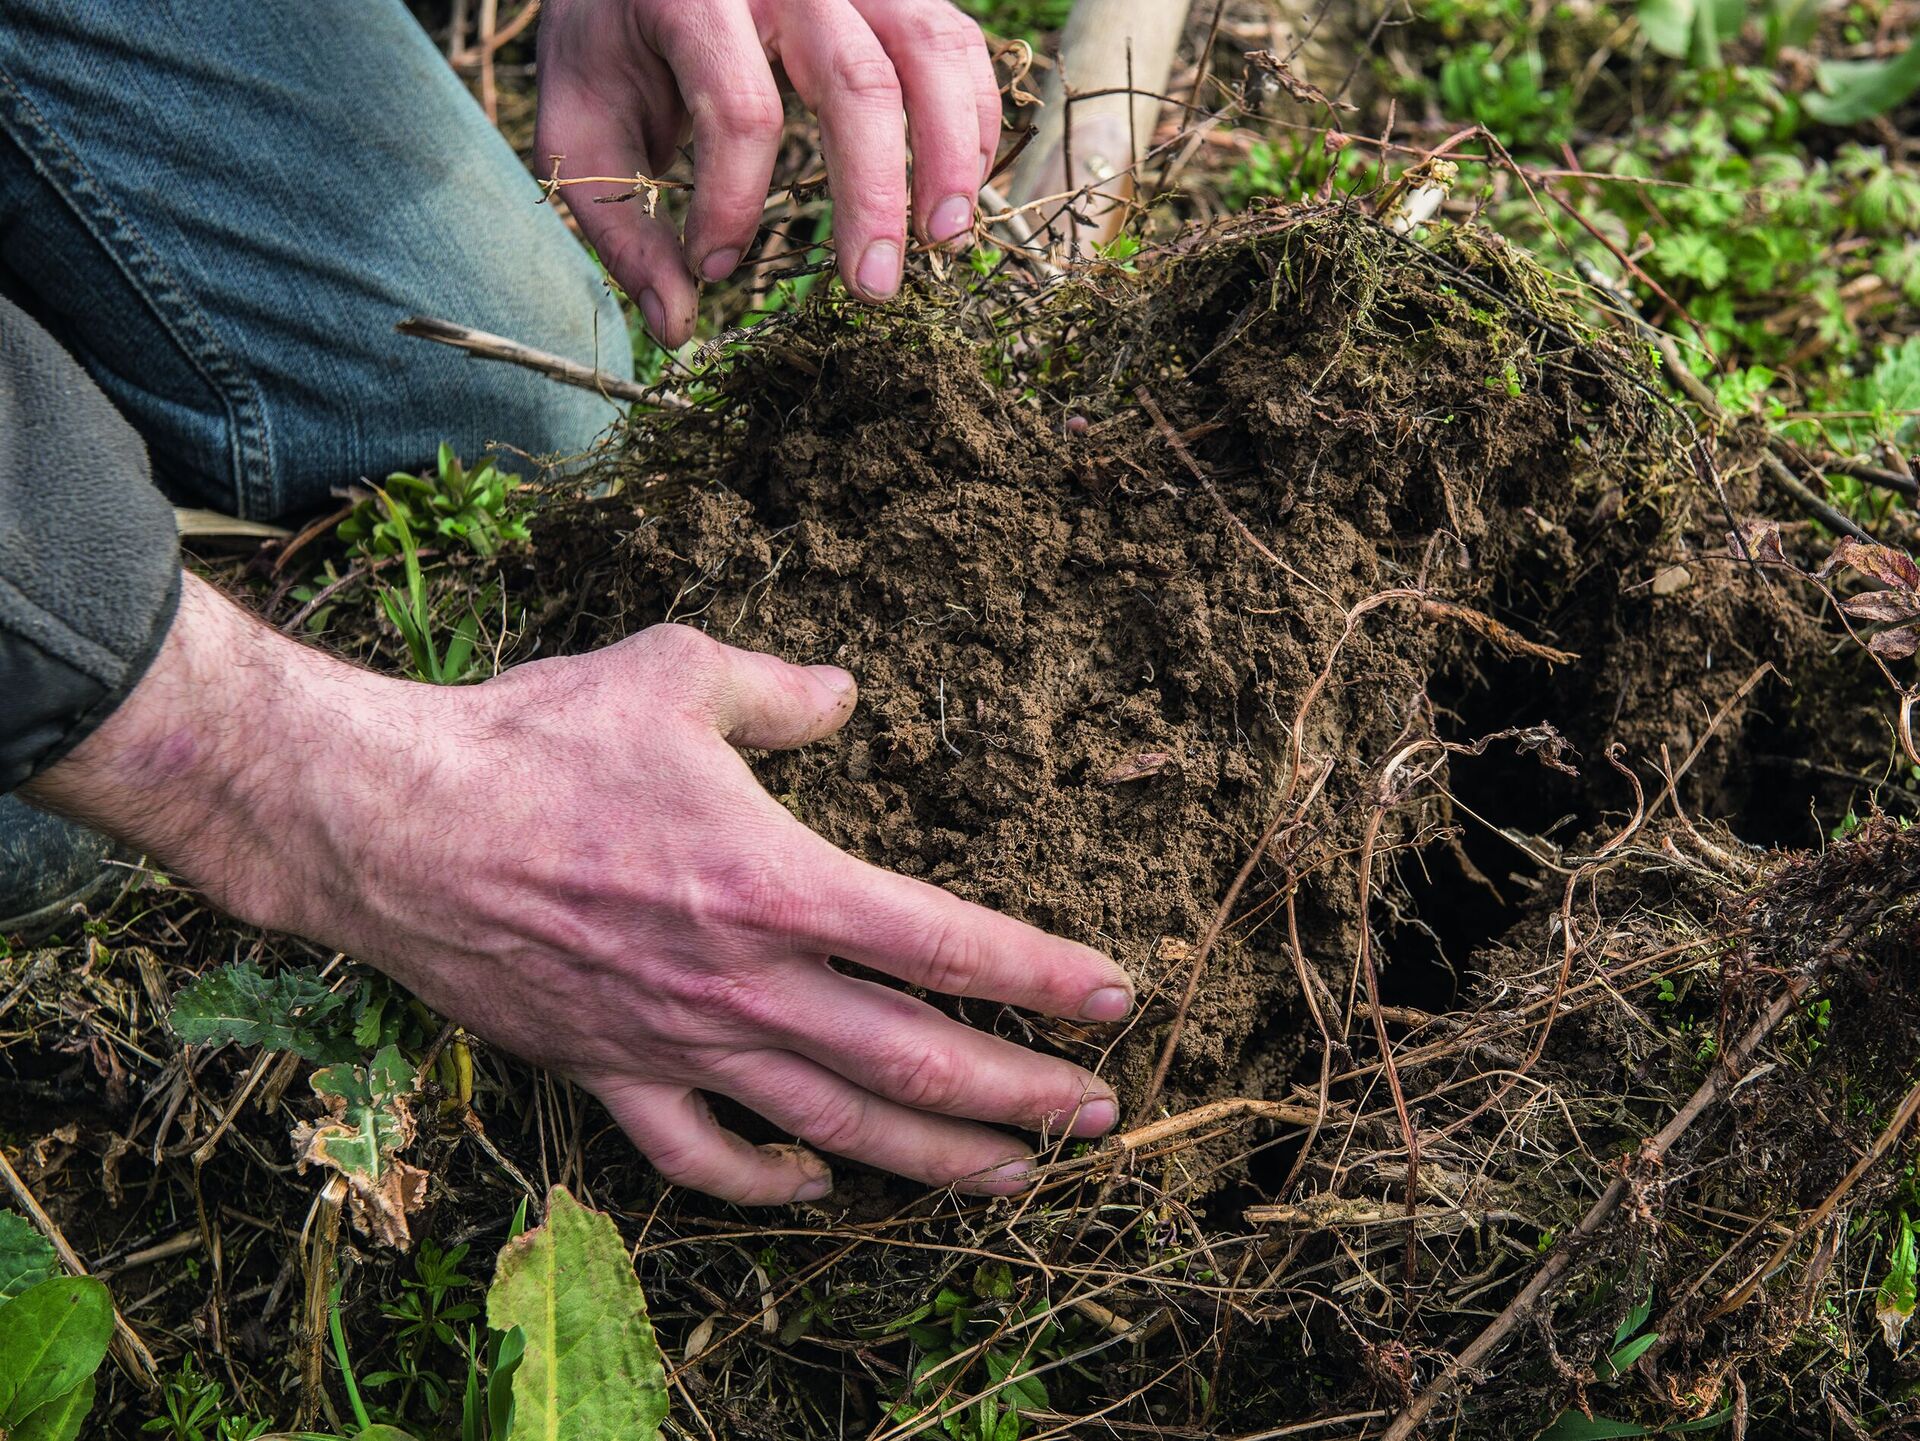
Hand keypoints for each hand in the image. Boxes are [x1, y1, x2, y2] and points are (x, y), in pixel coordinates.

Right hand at [27, 577, 1131, 1203]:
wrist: (394, 822)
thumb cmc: (538, 738)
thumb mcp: (677, 673)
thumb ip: (782, 690)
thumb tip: (846, 694)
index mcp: (779, 882)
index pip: (947, 944)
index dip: (1041, 977)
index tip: (1113, 1000)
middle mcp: (744, 982)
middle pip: (913, 1061)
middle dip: (1019, 1094)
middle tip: (1097, 1113)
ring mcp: (677, 1041)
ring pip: (832, 1127)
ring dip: (932, 1157)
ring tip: (1012, 1175)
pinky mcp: (607, 1072)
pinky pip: (699, 1154)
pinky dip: (766, 1184)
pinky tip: (817, 1188)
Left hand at [535, 0, 1002, 344]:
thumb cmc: (612, 43)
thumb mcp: (581, 127)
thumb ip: (621, 224)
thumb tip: (678, 324)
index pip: (741, 108)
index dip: (734, 201)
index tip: (713, 267)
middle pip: (857, 81)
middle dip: (874, 196)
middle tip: (872, 289)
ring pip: (929, 49)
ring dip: (951, 153)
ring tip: (945, 242)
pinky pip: (956, 40)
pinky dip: (972, 117)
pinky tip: (960, 190)